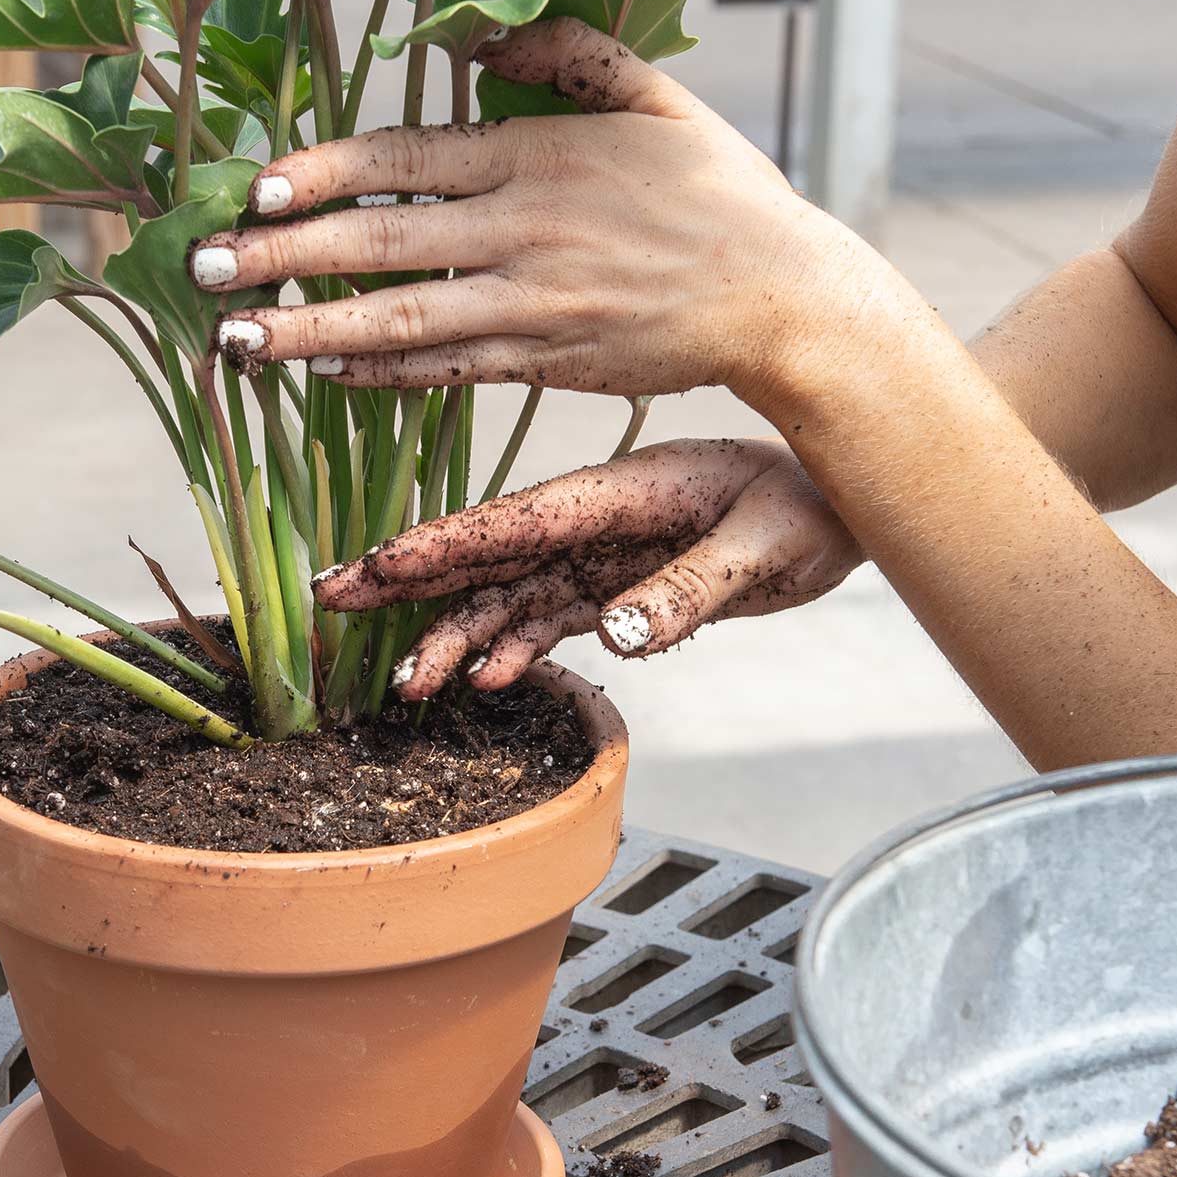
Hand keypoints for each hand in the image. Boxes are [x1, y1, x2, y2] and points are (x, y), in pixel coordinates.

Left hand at [188, 19, 899, 399]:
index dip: (323, 172)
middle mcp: (524, 232)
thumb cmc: (718, 191)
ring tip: (233, 341)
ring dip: (308, 331)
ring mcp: (531, 306)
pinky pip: (445, 372)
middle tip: (204, 269)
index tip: (256, 186)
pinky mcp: (544, 363)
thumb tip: (475, 34)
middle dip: (283, 257)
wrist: (782, 299)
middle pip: (380, 243)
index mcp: (539, 157)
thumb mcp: (655, 97)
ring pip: (399, 321)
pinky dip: (379, 375)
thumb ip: (566, 54)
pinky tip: (318, 371)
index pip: (404, 157)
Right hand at [313, 438, 858, 696]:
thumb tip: (618, 636)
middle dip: (411, 579)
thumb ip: (690, 592)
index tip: (378, 564)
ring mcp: (601, 554)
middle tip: (333, 601)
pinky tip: (487, 680)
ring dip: (459, 634)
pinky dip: (517, 647)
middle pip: (487, 553)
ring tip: (409, 682)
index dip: (443, 546)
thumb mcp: (767, 550)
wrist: (843, 506)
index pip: (515, 523)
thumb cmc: (811, 509)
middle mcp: (594, 521)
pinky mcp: (618, 584)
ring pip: (510, 594)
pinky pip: (551, 617)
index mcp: (618, 494)